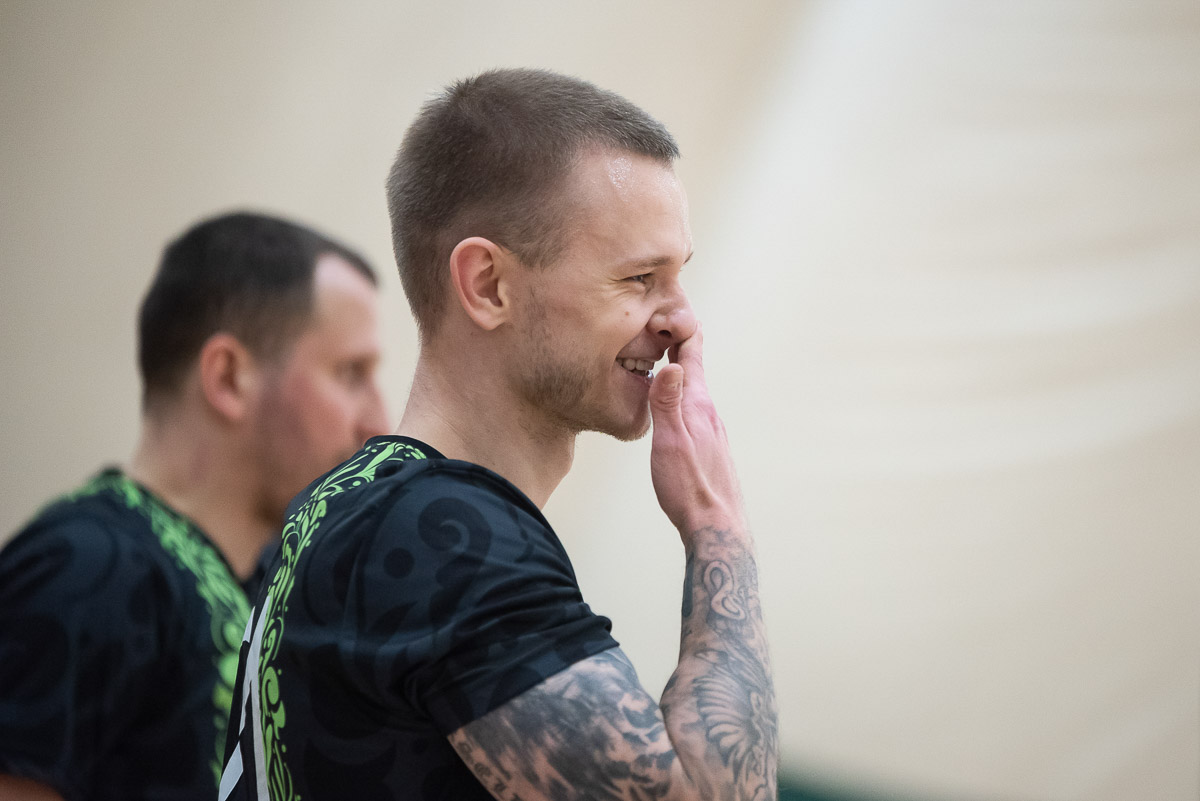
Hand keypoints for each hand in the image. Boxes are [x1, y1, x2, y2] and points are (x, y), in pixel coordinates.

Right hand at [648, 324, 745, 541]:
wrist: (717, 528)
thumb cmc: (690, 488)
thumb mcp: (671, 442)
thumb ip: (668, 402)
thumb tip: (673, 362)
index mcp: (699, 406)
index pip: (693, 356)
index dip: (683, 330)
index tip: (675, 305)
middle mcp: (709, 413)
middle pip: (695, 369)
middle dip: (681, 344)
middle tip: (666, 322)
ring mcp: (712, 431)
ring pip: (695, 391)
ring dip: (682, 370)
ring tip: (668, 357)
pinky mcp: (710, 448)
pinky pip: (694, 410)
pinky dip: (683, 395)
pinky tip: (675, 405)